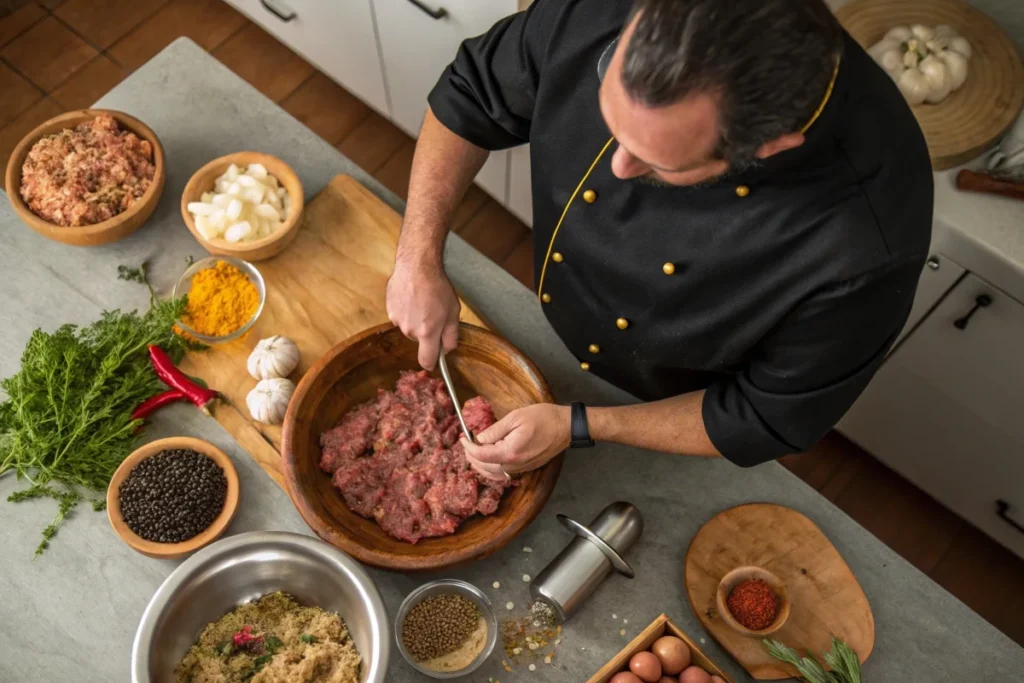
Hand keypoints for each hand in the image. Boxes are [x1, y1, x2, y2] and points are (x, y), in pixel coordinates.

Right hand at [386, 246, 460, 369]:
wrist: (416, 265)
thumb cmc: (437, 286)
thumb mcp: (453, 312)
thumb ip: (451, 336)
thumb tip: (447, 351)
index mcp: (427, 332)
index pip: (426, 361)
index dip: (431, 363)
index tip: (434, 361)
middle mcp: (410, 330)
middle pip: (418, 342)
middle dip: (426, 333)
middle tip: (434, 315)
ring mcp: (397, 320)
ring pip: (409, 329)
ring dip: (415, 322)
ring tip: (422, 303)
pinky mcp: (389, 311)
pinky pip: (400, 318)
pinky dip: (406, 312)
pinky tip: (412, 299)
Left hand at [462, 404, 571, 475]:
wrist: (565, 427)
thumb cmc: (544, 418)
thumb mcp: (516, 417)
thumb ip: (495, 430)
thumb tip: (479, 438)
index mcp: (510, 452)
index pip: (481, 454)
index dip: (468, 447)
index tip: (463, 438)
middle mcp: (514, 465)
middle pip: (484, 467)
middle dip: (471, 456)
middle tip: (466, 443)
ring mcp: (521, 469)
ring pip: (493, 474)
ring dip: (480, 465)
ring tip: (473, 452)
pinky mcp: (525, 468)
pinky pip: (503, 475)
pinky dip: (491, 470)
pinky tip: (488, 462)